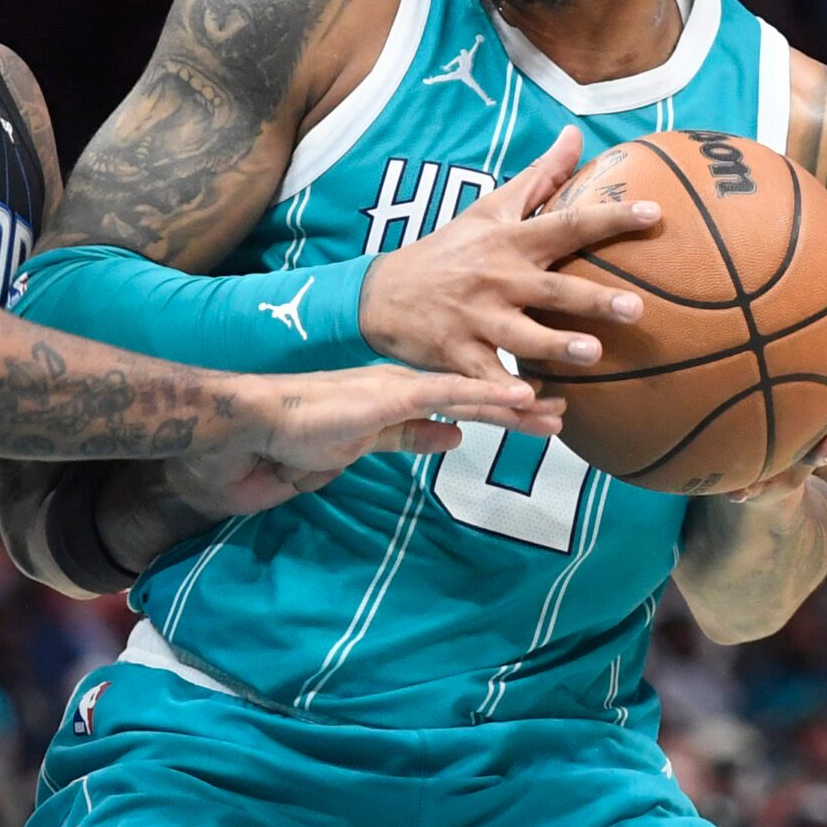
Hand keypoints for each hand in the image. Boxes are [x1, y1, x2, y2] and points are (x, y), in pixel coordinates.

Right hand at [184, 367, 560, 518]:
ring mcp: (401, 387)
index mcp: (403, 395)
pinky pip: (446, 396)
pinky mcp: (390, 396)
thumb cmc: (303, 432)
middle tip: (564, 410)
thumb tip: (455, 437)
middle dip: (521, 407)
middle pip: (477, 395)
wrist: (262, 418)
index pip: (463, 402)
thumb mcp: (369, 440)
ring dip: (515, 404)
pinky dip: (485, 396)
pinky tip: (519, 398)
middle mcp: (409, 385)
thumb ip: (411, 436)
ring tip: (556, 409)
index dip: (503, 409)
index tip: (540, 413)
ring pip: (471, 393)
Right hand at [359, 126, 657, 378]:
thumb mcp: (489, 208)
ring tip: (592, 355)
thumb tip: (575, 134)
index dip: (609, 218)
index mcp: (509, 241)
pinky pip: (491, 382)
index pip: (566, 224)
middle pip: (551, 288)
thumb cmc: (449, 250)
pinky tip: (547, 413)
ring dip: (556, 347)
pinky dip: (516, 400)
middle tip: (636, 308)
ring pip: (522, 338)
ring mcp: (476, 319)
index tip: (653, 214)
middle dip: (592, 298)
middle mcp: (496, 279)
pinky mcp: (458, 357)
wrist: (381, 294)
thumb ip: (539, 176)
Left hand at [722, 299, 826, 504]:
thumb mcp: (736, 347)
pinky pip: (768, 488)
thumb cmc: (741, 387)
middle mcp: (820, 413)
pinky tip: (736, 493)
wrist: (749, 466)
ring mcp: (803, 449)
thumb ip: (734, 310)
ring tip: (824, 449)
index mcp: (818, 374)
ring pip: (825, 450)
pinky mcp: (777, 481)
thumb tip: (714, 256)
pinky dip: (753, 490)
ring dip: (825, 450)